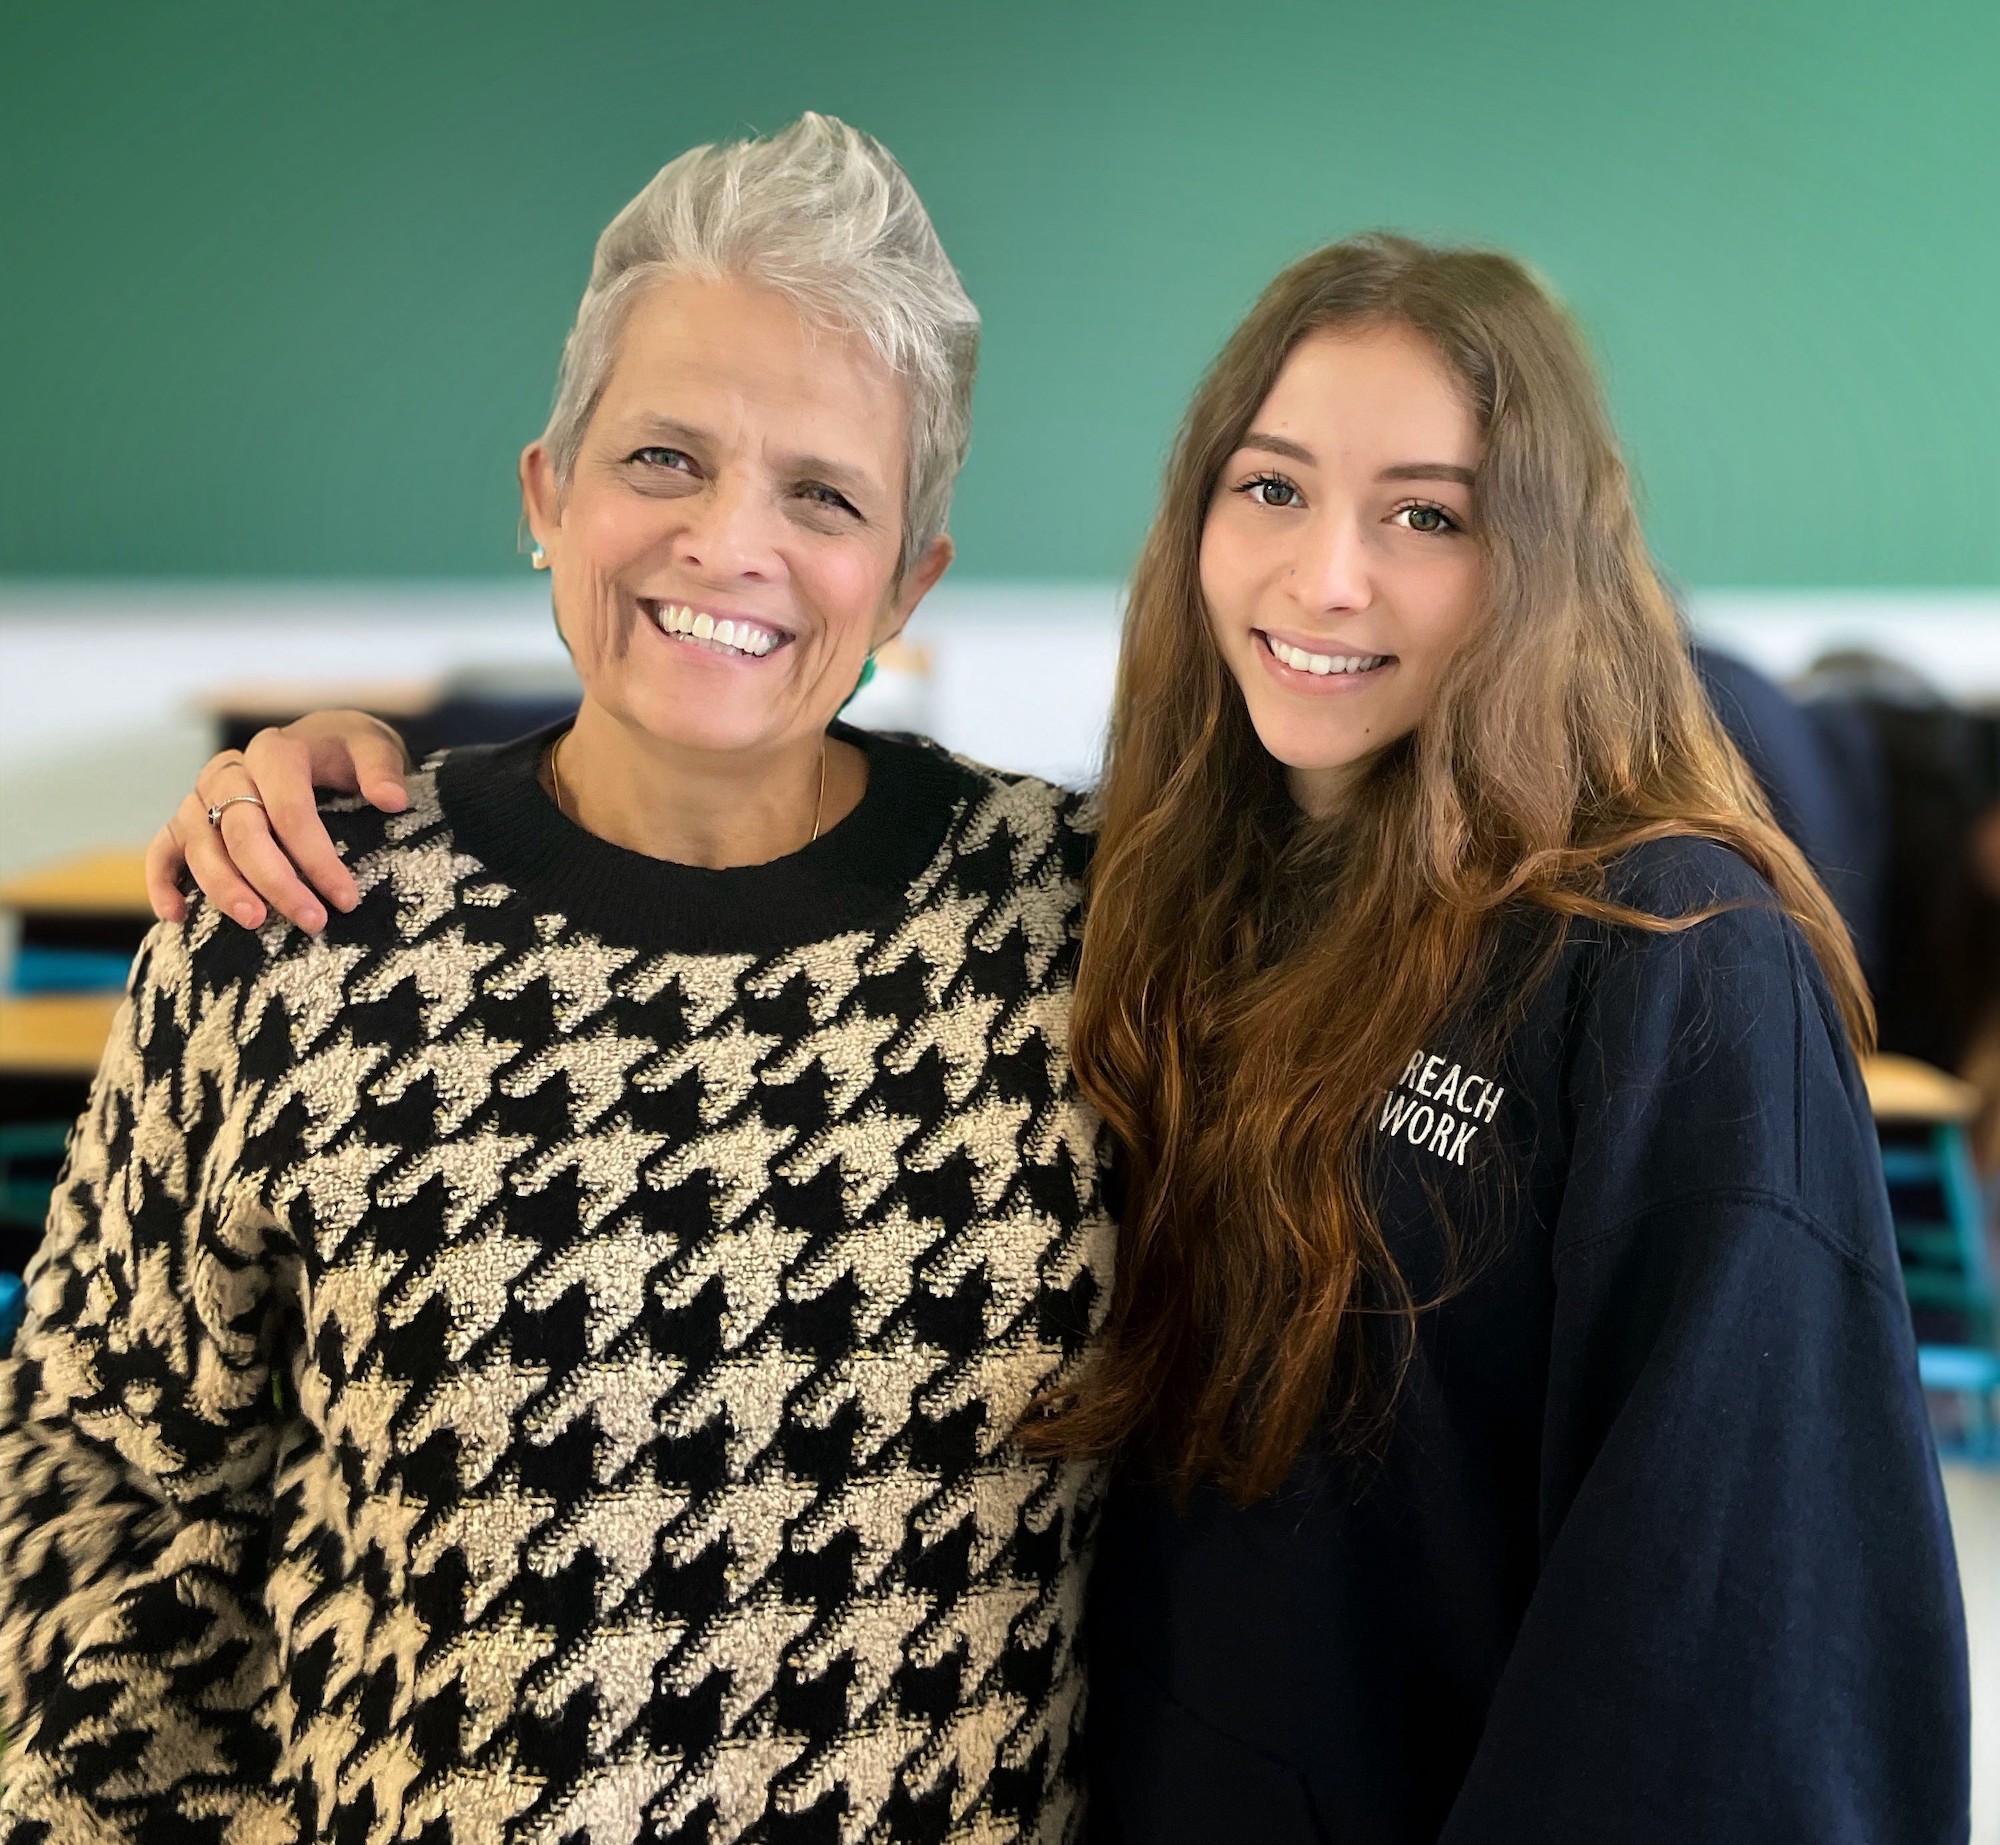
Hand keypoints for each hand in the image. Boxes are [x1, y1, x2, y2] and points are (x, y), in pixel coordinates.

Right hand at [146, 710, 411, 933]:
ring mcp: (201, 796)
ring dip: (224, 887)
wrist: (318, 742)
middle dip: (276, 881)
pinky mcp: (185, 820)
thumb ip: (382, 768)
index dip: (317, 857)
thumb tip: (392, 800)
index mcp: (275, 752)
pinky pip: (163, 849)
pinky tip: (176, 916)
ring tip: (255, 922)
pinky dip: (162, 881)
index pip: (290, 810)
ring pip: (201, 845)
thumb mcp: (373, 746)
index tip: (347, 898)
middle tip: (312, 921)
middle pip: (243, 832)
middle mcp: (230, 771)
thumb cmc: (347, 752)